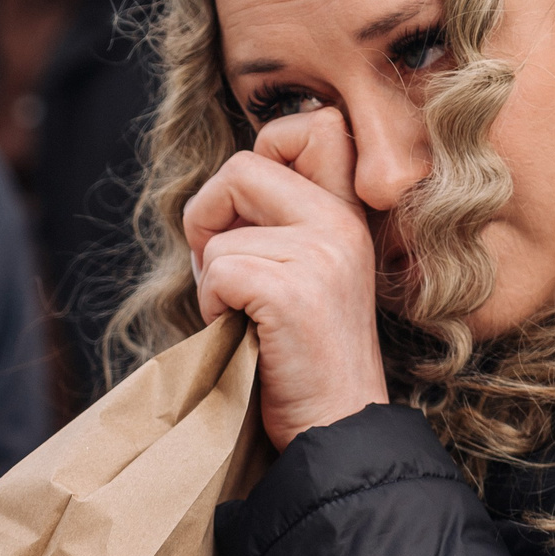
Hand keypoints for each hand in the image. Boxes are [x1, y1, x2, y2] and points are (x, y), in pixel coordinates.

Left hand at [183, 104, 390, 450]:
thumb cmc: (301, 358)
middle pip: (239, 168)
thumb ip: (276, 225)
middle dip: (207, 217)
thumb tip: (213, 197)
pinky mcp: (292, 290)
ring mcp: (321, 254)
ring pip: (218, 234)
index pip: (312, 126)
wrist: (334, 429)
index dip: (261, 153)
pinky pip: (217, 271)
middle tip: (219, 270)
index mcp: (347, 215)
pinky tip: (246, 335)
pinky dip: (213, 308)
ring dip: (212, 281)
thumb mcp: (304, 274)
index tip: (247, 212)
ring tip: (247, 319)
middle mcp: (342, 224)